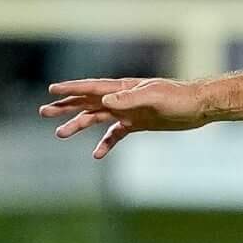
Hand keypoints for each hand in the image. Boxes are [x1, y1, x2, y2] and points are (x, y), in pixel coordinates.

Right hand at [39, 77, 214, 157]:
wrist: (198, 107)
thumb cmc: (178, 98)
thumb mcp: (154, 97)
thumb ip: (129, 99)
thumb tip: (104, 101)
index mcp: (123, 89)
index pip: (91, 88)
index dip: (71, 89)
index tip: (51, 90)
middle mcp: (122, 99)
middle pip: (87, 102)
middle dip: (66, 107)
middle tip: (44, 111)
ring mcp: (128, 111)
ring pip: (97, 118)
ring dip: (79, 125)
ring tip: (60, 134)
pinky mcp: (137, 124)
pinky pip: (116, 134)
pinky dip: (106, 143)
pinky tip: (97, 154)